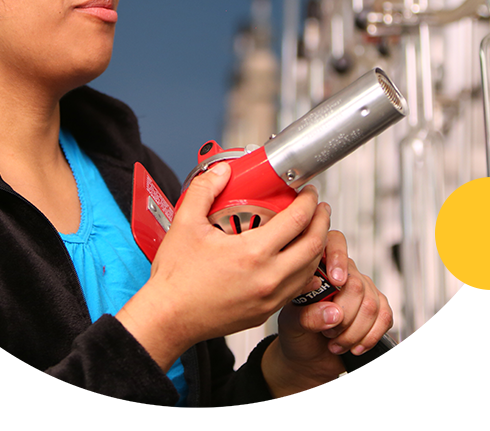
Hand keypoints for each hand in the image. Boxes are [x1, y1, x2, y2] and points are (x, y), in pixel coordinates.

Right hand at [117, 162, 331, 370]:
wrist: (168, 318)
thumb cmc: (176, 277)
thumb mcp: (185, 223)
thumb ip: (204, 190)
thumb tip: (222, 171)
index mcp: (252, 254)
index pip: (296, 221)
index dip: (308, 202)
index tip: (308, 191)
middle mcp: (267, 278)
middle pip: (313, 246)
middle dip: (321, 221)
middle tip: (318, 207)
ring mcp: (269, 299)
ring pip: (309, 270)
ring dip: (316, 246)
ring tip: (312, 229)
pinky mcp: (265, 313)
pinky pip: (297, 289)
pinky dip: (304, 270)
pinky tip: (296, 259)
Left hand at [262, 229, 393, 403]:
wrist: (307, 358)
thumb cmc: (296, 333)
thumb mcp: (291, 324)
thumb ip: (308, 316)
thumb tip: (334, 313)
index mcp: (318, 265)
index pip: (335, 242)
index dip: (338, 258)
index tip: (335, 280)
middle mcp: (343, 273)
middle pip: (355, 283)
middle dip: (343, 315)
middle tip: (327, 331)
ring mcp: (362, 289)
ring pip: (371, 303)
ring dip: (354, 331)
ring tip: (335, 340)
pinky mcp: (376, 309)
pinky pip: (385, 316)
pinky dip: (370, 336)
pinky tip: (355, 345)